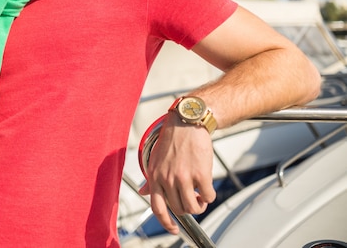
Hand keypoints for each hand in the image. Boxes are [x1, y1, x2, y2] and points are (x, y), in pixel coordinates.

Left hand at [138, 113, 215, 233]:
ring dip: (200, 206)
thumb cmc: (171, 140)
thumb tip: (142, 192)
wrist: (186, 122)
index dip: (166, 223)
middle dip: (187, 209)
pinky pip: (208, 196)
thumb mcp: (155, 159)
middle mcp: (167, 179)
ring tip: (201, 196)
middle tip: (193, 200)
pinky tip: (207, 186)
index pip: (157, 208)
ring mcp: (184, 177)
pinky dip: (210, 196)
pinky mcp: (200, 173)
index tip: (174, 230)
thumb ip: (151, 178)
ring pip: (193, 207)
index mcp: (155, 176)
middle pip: (179, 209)